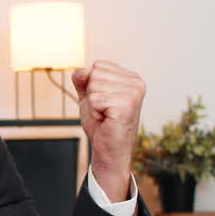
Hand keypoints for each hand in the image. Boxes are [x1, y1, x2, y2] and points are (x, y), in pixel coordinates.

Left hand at [71, 61, 145, 201]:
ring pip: (93, 86)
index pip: (98, 65)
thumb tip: (78, 70)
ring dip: (94, 104)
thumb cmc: (101, 124)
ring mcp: (133, 92)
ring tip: (106, 115)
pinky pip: (94, 100)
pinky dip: (95, 112)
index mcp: (131, 77)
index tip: (103, 101)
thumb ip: (83, 80)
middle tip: (104, 110)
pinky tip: (106, 120)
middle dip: (92, 95)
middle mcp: (136, 82)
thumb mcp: (88, 97)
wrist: (108, 149)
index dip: (92, 85)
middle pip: (95, 74)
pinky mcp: (126, 104)